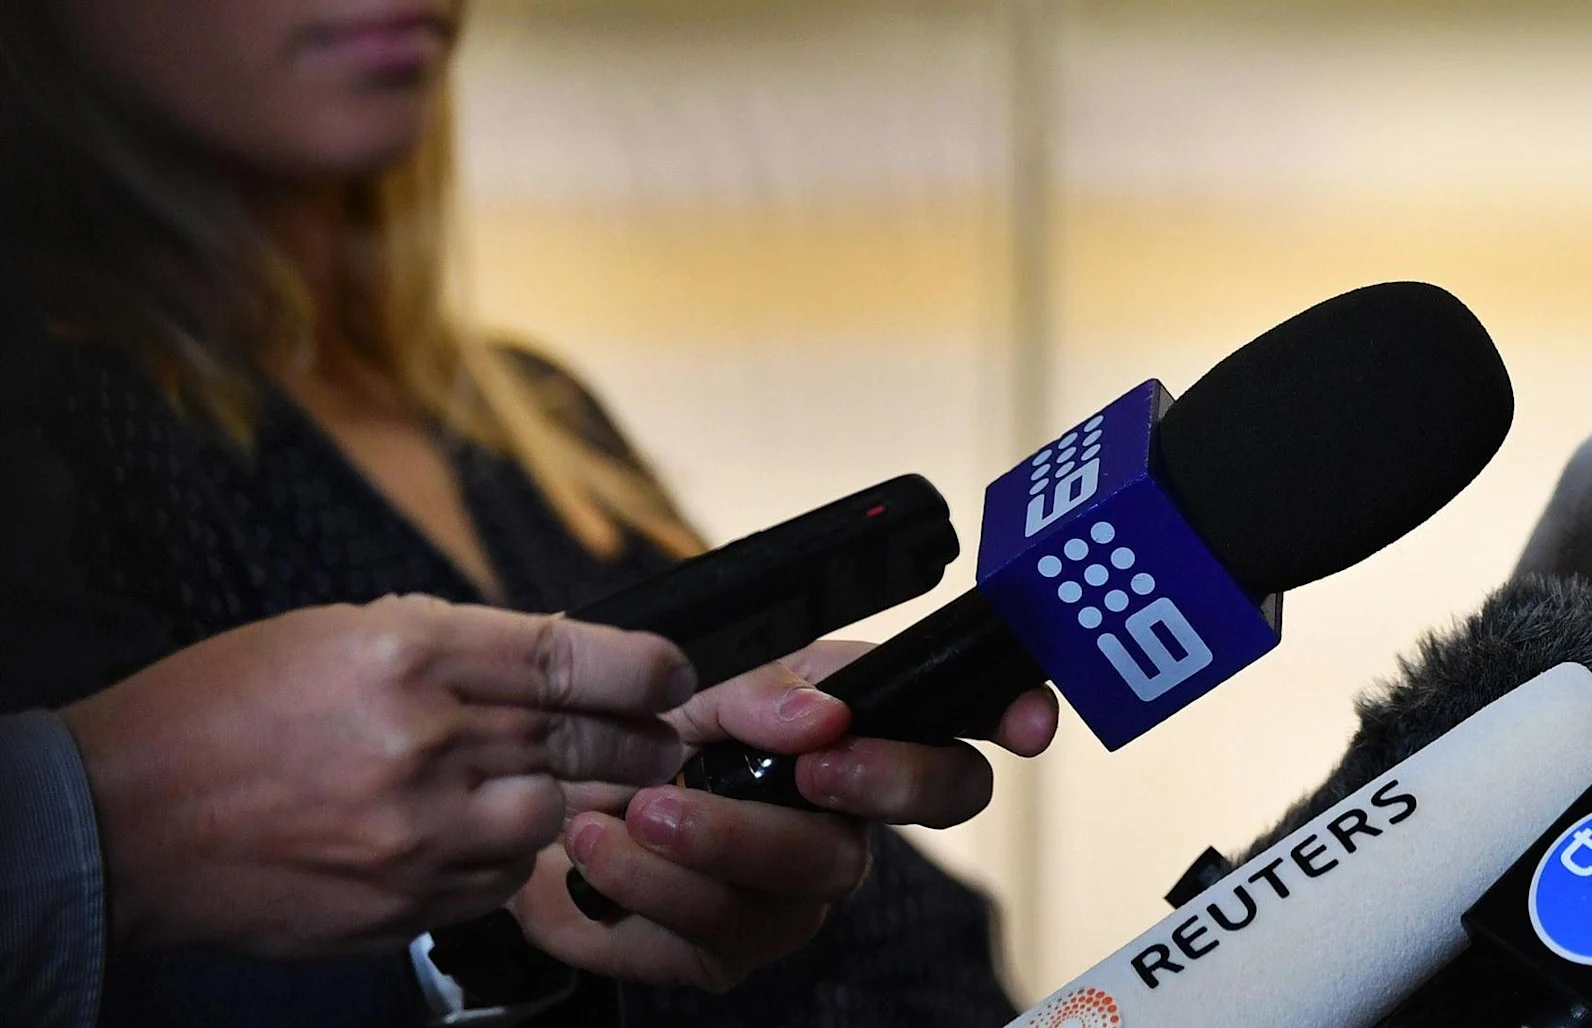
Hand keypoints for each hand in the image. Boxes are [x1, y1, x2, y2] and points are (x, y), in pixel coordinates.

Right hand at [59, 596, 692, 957]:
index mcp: (410, 654)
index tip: (675, 674)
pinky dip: (512, 857)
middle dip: (641, 739)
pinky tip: (490, 834)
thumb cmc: (225, 712)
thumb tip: (558, 659)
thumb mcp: (341, 634)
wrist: (125, 818)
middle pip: (585, 739)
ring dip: (577, 800)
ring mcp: (414, 833)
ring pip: (554, 814)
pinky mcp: (402, 902)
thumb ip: (457, 647)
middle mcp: (423, 742)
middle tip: (664, 738)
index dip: (647, 670)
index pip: (573, 659)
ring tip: (576, 784)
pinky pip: (501, 881)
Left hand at [512, 641, 1056, 988]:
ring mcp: (795, 891)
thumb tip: (824, 716)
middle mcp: (848, 818)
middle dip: (882, 784)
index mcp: (857, 732)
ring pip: (811, 881)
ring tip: (640, 808)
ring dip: (722, 841)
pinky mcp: (726, 951)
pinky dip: (648, 885)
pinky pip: (716, 932)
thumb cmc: (630, 732)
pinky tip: (598, 847)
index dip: (1012, 717)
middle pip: (924, 809)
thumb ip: (764, 685)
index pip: (963, 725)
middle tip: (812, 765)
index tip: (1025, 722)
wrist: (528, 803)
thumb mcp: (694, 678)